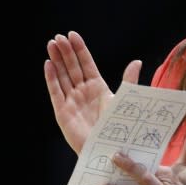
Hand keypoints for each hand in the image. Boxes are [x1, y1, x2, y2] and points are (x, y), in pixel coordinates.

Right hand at [44, 31, 141, 153]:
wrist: (109, 149)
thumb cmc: (119, 128)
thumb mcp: (124, 101)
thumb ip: (129, 81)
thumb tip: (137, 61)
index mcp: (98, 87)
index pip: (86, 63)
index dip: (79, 49)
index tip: (72, 35)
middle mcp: (83, 92)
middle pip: (72, 67)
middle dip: (65, 52)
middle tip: (59, 37)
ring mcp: (72, 101)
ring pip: (62, 76)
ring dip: (56, 60)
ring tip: (51, 44)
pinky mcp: (63, 112)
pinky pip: (55, 92)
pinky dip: (51, 78)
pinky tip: (48, 64)